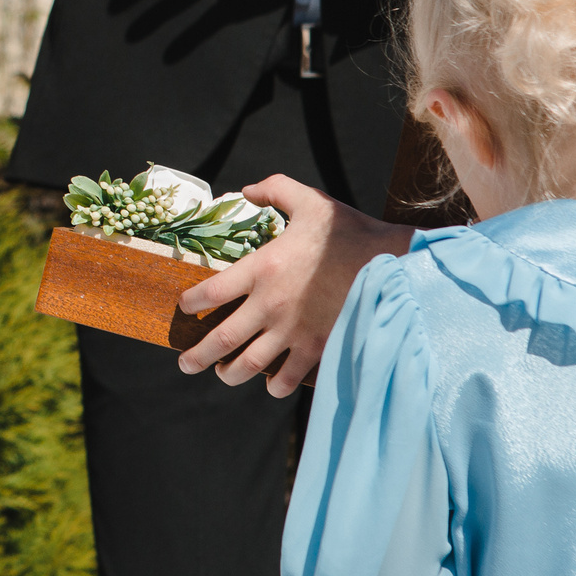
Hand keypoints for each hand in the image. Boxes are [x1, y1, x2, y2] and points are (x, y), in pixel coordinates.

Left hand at [174, 176, 412, 395]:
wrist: (391, 264)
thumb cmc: (348, 232)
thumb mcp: (309, 201)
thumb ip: (274, 190)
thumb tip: (246, 190)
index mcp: (261, 268)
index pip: (210, 292)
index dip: (191, 303)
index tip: (183, 308)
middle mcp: (270, 304)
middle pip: (221, 339)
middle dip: (198, 356)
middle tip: (185, 364)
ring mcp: (293, 330)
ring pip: (250, 364)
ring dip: (231, 374)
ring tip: (224, 375)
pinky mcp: (317, 347)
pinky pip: (289, 376)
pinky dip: (276, 385)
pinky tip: (271, 385)